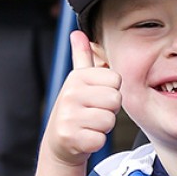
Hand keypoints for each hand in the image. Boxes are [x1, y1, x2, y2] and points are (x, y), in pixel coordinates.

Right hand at [43, 30, 120, 165]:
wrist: (60, 142)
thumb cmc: (76, 109)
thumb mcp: (78, 82)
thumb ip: (82, 57)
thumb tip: (78, 33)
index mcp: (77, 77)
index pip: (116, 80)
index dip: (111, 91)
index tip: (96, 98)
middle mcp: (70, 94)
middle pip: (115, 99)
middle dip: (109, 110)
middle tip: (93, 113)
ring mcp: (69, 117)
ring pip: (109, 120)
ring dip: (103, 127)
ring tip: (89, 125)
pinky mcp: (71, 138)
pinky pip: (101, 139)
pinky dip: (96, 141)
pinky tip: (85, 138)